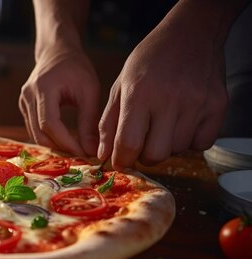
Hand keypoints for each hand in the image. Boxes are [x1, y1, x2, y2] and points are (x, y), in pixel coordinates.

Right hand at [19, 48, 99, 155]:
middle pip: (39, 132)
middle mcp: (28, 96)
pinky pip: (34, 128)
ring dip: (54, 144)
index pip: (50, 123)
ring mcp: (23, 101)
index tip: (83, 152)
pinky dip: (49, 137)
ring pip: (35, 134)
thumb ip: (89, 121)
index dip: (65, 141)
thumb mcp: (89, 91)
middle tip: (81, 155)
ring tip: (75, 149)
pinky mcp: (24, 106)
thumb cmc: (76, 67)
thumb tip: (92, 150)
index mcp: (44, 88)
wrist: (56, 51)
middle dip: (60, 147)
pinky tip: (65, 140)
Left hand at [98, 19, 227, 169]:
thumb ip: (109, 123)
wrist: (190, 34)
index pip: (129, 144)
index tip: (120, 161)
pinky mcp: (218, 106)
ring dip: (166, 145)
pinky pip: (201, 144)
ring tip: (163, 123)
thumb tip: (104, 156)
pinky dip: (190, 140)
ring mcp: (197, 103)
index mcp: (140, 93)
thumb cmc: (150, 60)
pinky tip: (183, 122)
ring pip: (177, 150)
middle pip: (155, 155)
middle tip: (142, 141)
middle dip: (144, 156)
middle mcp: (170, 99)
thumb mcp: (121, 85)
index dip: (122, 160)